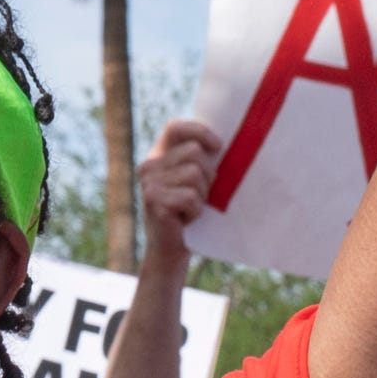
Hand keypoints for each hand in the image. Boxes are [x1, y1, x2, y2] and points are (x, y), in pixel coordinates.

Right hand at [136, 118, 221, 256]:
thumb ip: (201, 160)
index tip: (219, 147)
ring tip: (192, 208)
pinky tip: (185, 219)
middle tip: (200, 195)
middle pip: (194, 152)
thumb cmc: (189, 212)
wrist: (171, 249)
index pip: (176, 128)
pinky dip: (196, 211)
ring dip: (202, 196)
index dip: (200, 132)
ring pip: (195, 174)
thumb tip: (227, 144)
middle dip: (208, 175)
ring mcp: (149, 182)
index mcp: (158, 155)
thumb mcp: (194, 180)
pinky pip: (191, 197)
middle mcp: (149, 165)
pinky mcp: (153, 200)